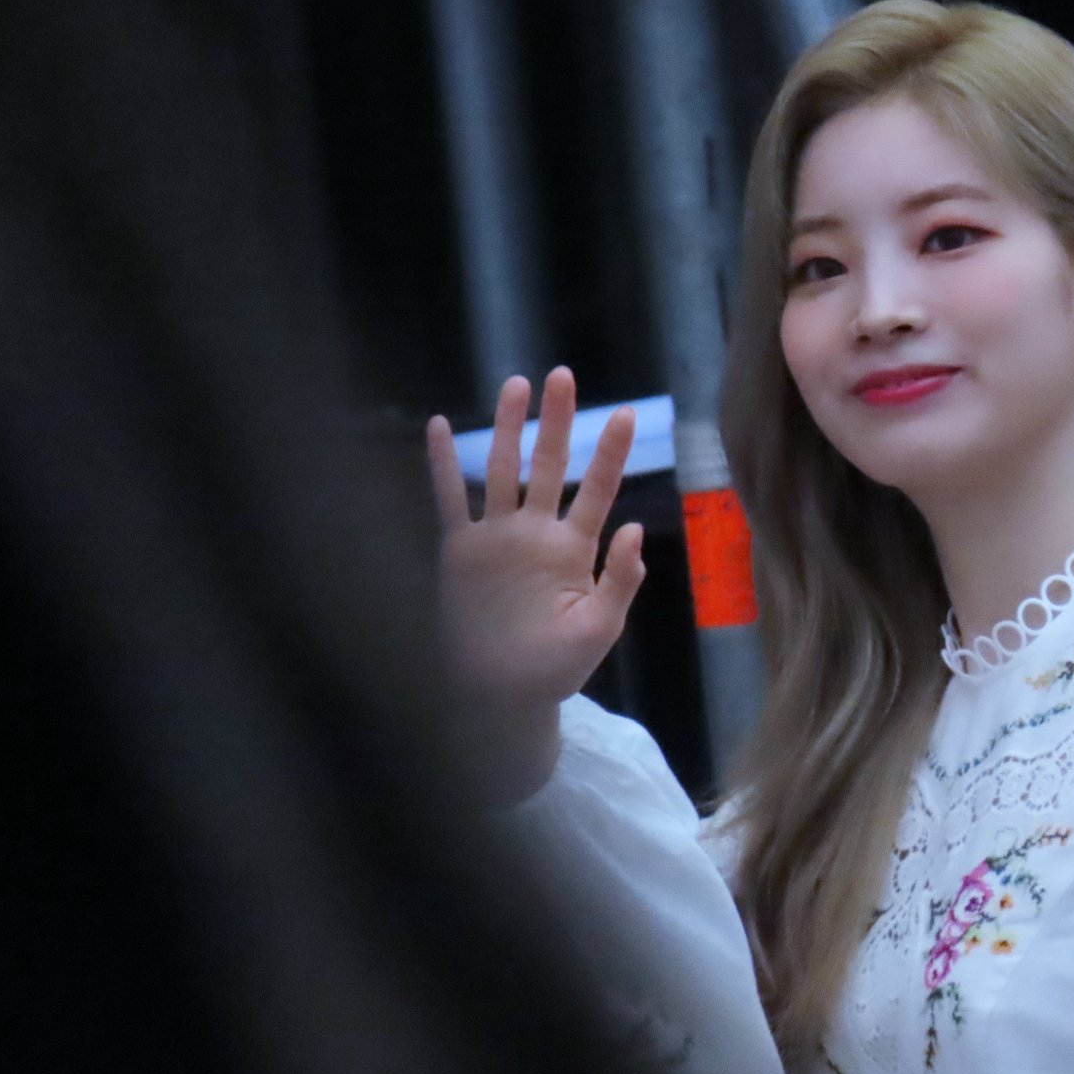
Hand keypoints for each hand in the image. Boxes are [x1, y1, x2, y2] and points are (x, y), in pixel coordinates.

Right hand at [425, 367, 644, 798]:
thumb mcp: (598, 630)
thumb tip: (635, 529)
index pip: (595, 490)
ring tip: (515, 383)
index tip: (625, 414)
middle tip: (563, 375)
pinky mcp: (459, 552)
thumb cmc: (553, 670)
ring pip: (501, 470)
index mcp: (573, 552)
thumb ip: (618, 582)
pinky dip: (442, 465)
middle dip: (556, 421)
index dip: (609, 453)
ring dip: (506, 428)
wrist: (499, 698)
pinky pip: (449, 500)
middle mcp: (535, 535)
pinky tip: (439, 426)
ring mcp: (496, 539)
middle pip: (548, 465)